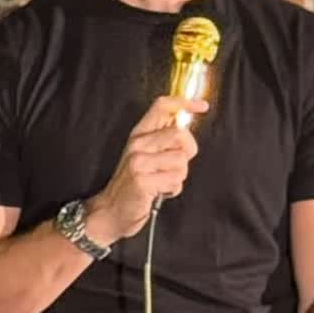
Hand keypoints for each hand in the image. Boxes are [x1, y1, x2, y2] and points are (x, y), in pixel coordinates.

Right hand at [85, 95, 207, 243]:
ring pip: (181, 160)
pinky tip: (160, 191)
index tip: (202, 106)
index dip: (185, 103)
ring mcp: (138, 161)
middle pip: (180, 133)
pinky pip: (176, 180)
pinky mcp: (142, 180)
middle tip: (175, 165)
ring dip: (179, 175)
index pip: (162, 106)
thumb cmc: (134, 183)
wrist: (112, 210)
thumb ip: (164, 138)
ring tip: (163, 181)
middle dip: (188, 151)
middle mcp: (137, 144)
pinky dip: (173, 189)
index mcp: (139, 134)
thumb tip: (186, 124)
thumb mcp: (146, 154)